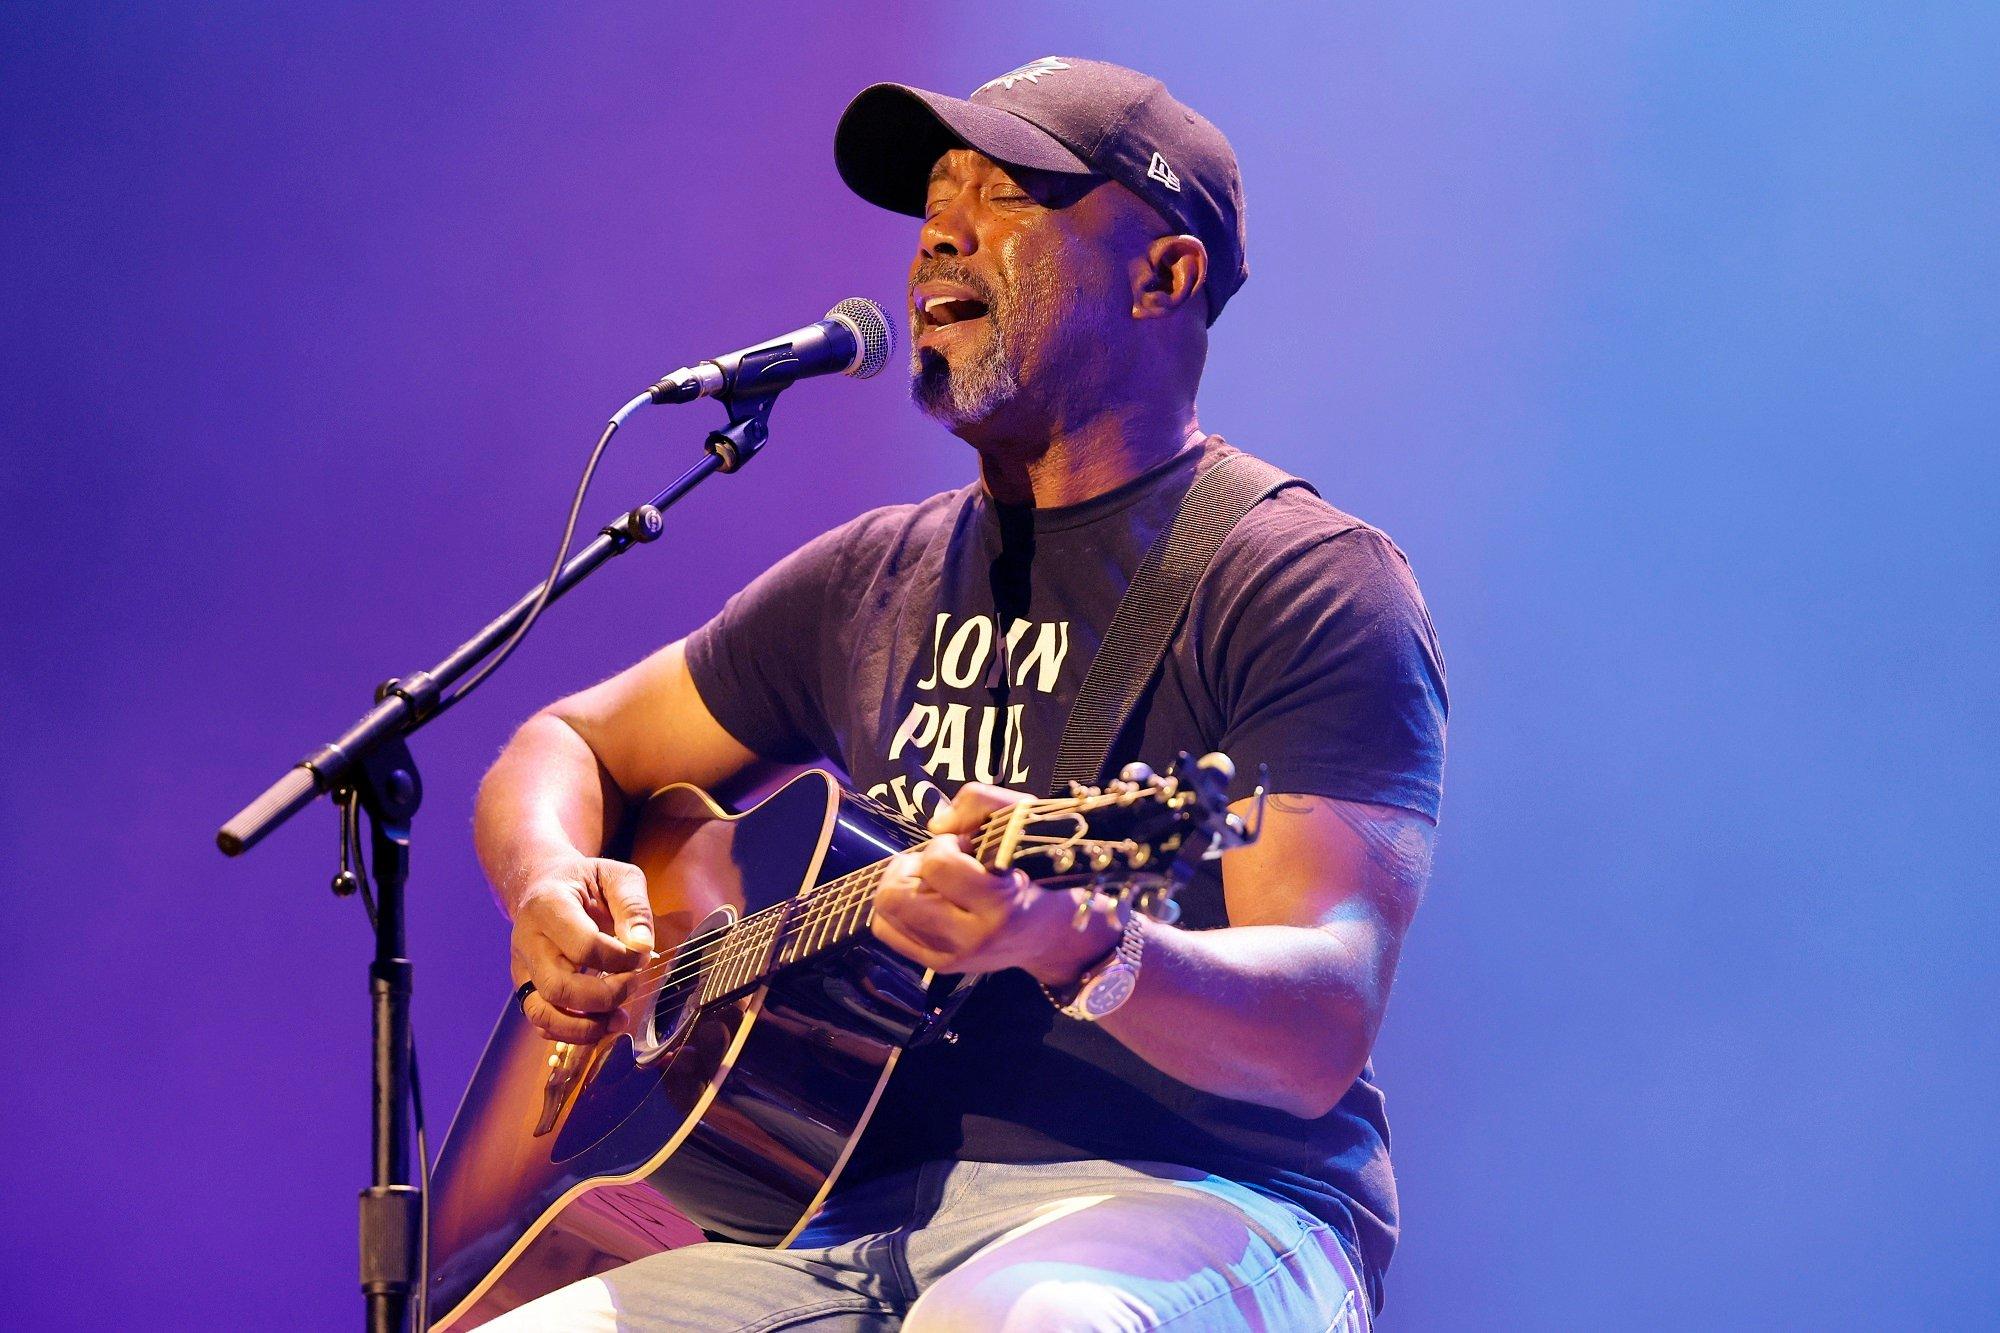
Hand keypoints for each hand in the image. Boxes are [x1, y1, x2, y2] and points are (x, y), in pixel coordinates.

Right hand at [509, 856, 653, 1042]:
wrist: (545, 885)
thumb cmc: (585, 882)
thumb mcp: (616, 876)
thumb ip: (634, 906)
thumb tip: (643, 946)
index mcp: (548, 905)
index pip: (583, 946)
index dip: (619, 959)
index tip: (641, 956)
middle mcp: (528, 940)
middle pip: (559, 987)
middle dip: (604, 997)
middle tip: (631, 984)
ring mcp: (523, 968)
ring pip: (543, 1014)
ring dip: (585, 1027)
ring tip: (618, 1020)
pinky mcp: (526, 987)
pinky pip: (541, 1022)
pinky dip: (572, 1033)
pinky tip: (600, 1023)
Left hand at [870, 783, 1118, 983]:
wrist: (1054, 933)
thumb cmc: (1039, 869)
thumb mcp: (1024, 819)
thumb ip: (980, 801)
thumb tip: (936, 825)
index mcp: (999, 902)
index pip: (938, 865)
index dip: (944, 844)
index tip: (966, 844)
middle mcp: (972, 937)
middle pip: (896, 897)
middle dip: (909, 866)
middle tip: (937, 861)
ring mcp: (953, 956)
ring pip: (885, 915)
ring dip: (901, 886)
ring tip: (930, 880)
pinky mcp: (940, 966)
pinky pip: (888, 933)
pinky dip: (895, 910)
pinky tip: (923, 898)